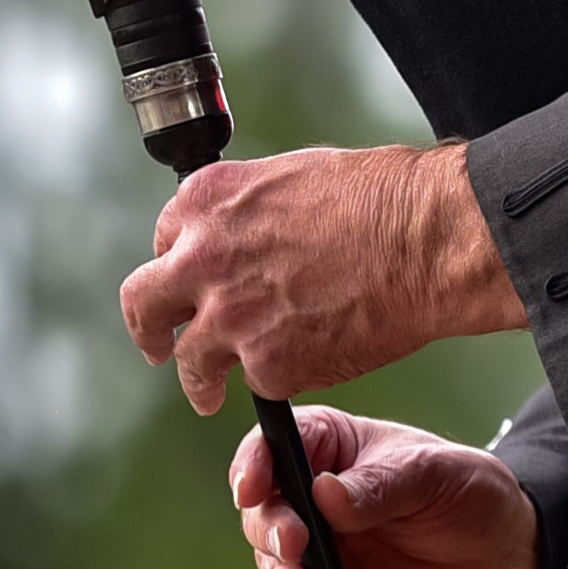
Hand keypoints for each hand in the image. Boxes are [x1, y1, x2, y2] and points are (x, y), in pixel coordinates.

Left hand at [117, 142, 523, 413]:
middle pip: (144, 305)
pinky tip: (301, 366)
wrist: (423, 240)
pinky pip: (257, 381)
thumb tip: (247, 231)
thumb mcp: (293, 174)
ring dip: (198, 378)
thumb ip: (249, 209)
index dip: (181, 264)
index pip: (163, 240)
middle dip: (149, 329)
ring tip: (208, 393)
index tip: (190, 282)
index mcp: (206, 202)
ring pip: (190, 361)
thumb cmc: (380, 198)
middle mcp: (201, 259)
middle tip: (156, 346)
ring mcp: (230, 317)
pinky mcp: (267, 366)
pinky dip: (276, 377)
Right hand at [236, 406, 542, 568]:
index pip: (276, 445)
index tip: (255, 486)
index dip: (255, 462)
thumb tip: (324, 493)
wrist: (500, 565)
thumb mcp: (435, 473)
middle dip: (273, 530)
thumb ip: (382, 484)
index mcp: (330, 450)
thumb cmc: (465, 495)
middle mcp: (308, 505)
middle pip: (265, 512)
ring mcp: (314, 561)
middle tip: (296, 545)